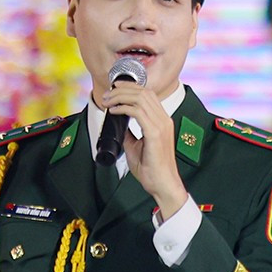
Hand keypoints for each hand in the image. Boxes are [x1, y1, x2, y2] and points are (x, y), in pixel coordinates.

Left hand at [102, 81, 187, 218]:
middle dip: (123, 89)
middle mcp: (164, 120)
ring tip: (108, 101)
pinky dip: (123, 108)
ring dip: (120, 96)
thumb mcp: (136, 146)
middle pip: (144, 92)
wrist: (162, 184)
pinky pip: (137, 112)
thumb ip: (129, 133)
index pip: (148, 94)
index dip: (130, 88)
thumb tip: (118, 124)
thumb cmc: (152, 169)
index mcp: (162, 121)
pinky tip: (114, 111)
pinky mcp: (155, 133)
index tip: (114, 90)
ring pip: (140, 98)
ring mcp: (161, 125)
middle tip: (107, 94)